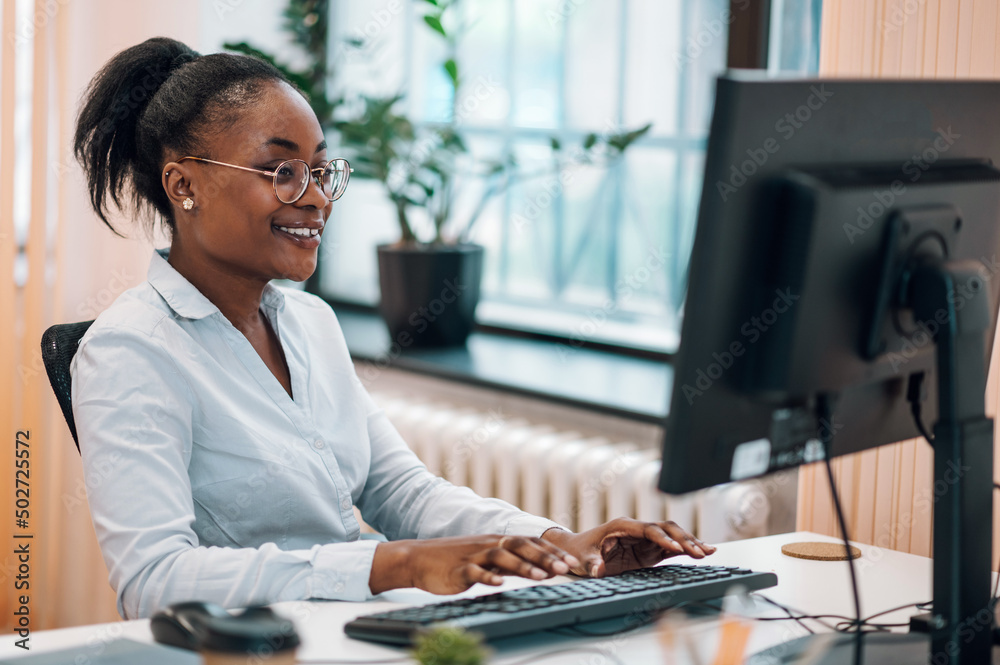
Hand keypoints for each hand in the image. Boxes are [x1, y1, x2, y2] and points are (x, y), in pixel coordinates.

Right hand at [369, 535, 581, 594]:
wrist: (419, 558)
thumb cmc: (456, 559)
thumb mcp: (486, 557)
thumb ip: (510, 561)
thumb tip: (540, 568)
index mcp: (497, 541)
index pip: (530, 542)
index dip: (551, 551)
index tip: (571, 562)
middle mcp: (489, 545)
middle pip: (520, 546)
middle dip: (544, 557)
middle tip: (565, 568)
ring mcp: (473, 556)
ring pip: (501, 557)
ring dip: (522, 566)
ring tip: (540, 577)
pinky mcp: (458, 569)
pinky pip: (475, 572)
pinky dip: (488, 577)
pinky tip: (499, 584)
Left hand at [540, 518, 715, 577]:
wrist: (577, 550)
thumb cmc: (580, 551)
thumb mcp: (582, 558)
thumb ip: (591, 563)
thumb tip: (597, 569)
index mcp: (623, 526)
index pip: (648, 529)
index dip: (663, 538)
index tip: (677, 548)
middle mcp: (637, 529)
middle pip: (665, 529)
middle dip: (683, 539)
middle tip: (700, 552)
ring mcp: (645, 539)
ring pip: (672, 535)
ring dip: (689, 542)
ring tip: (708, 551)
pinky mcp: (649, 550)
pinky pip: (671, 547)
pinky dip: (686, 549)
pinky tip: (702, 553)